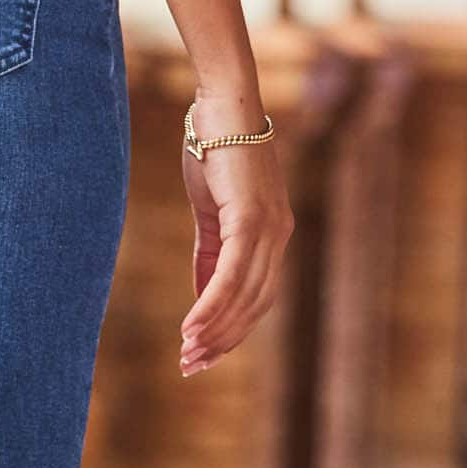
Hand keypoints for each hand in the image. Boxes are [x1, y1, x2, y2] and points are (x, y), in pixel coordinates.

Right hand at [178, 110, 293, 377]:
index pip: (257, 297)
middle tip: (191, 364)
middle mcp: (278, 236)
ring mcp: (268, 228)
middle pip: (255, 306)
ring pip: (244, 296)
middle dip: (223, 339)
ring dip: (215, 329)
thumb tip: (204, 292)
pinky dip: (211, 304)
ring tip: (188, 351)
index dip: (232, 329)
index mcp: (272, 234)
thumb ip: (210, 248)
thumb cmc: (213, 146)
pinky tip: (192, 325)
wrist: (221, 103)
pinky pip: (231, 274)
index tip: (203, 353)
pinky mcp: (250, 218)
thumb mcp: (210, 206)